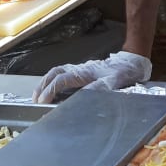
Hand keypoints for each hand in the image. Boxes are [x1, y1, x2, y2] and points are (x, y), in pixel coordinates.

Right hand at [32, 51, 151, 102]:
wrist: (130, 63)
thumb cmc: (122, 73)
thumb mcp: (113, 82)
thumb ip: (99, 88)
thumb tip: (83, 95)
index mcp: (84, 73)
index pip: (61, 80)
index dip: (50, 91)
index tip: (42, 102)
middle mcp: (78, 69)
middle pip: (54, 73)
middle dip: (42, 86)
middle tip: (35, 100)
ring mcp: (79, 68)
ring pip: (56, 71)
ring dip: (45, 82)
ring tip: (38, 94)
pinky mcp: (81, 70)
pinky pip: (62, 72)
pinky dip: (52, 79)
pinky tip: (51, 87)